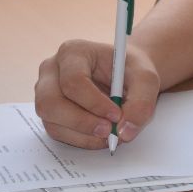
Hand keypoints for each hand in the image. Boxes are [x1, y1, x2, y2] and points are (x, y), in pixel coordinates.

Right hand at [34, 39, 159, 148]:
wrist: (124, 75)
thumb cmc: (130, 71)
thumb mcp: (146, 79)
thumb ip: (141, 102)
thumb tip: (124, 132)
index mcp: (73, 52)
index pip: (73, 80)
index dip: (93, 102)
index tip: (116, 115)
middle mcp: (52, 70)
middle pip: (51, 102)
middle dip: (81, 122)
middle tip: (109, 131)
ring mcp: (46, 92)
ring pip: (52, 121)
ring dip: (82, 134)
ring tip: (109, 134)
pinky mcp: (50, 112)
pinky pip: (57, 132)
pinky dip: (80, 139)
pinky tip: (99, 136)